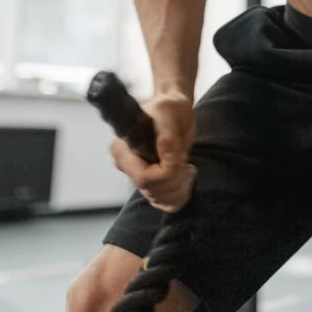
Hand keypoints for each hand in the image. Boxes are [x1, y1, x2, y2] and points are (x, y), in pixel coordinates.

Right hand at [109, 90, 196, 212]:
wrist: (176, 112)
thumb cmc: (169, 107)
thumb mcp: (169, 112)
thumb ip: (167, 132)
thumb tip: (165, 144)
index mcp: (123, 149)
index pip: (143, 177)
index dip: (166, 173)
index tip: (180, 158)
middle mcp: (127, 165)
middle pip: (153, 190)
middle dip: (176, 180)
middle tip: (186, 162)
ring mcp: (139, 176)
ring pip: (160, 200)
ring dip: (181, 188)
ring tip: (187, 168)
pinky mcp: (153, 183)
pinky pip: (165, 204)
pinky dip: (180, 196)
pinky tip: (186, 178)